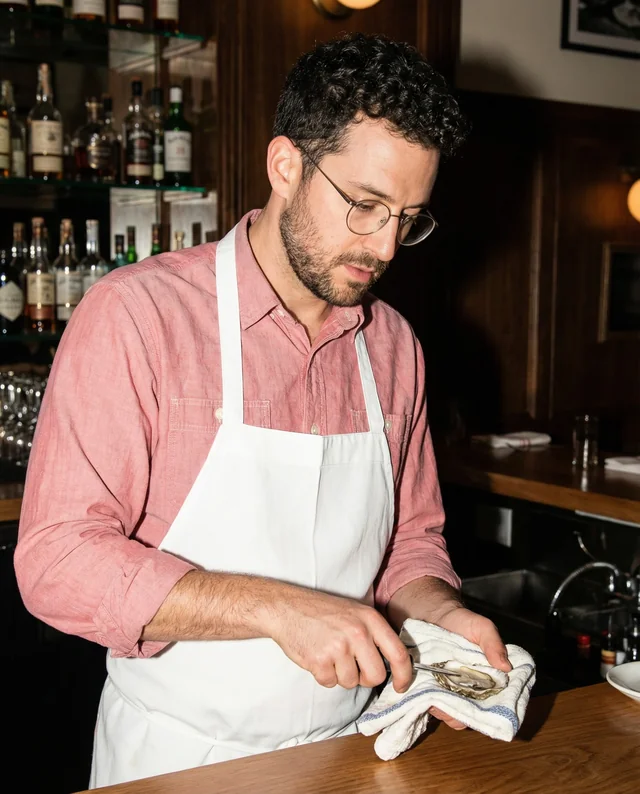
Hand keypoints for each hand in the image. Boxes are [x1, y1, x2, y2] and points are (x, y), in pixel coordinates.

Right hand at [267, 587, 412, 693]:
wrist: (287, 608)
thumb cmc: (323, 612)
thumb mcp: (355, 612)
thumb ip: (374, 633)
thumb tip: (394, 663)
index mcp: (370, 619)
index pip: (398, 653)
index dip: (404, 675)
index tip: (401, 686)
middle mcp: (357, 632)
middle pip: (376, 676)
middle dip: (365, 678)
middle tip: (353, 666)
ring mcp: (338, 647)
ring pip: (352, 682)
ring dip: (341, 675)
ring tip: (330, 655)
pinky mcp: (319, 660)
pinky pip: (330, 683)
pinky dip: (324, 676)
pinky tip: (318, 657)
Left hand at [428, 605, 511, 730]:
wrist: (433, 614)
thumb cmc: (462, 622)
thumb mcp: (482, 627)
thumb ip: (493, 644)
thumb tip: (507, 667)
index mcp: (487, 681)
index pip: (493, 708)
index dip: (488, 712)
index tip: (478, 707)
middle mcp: (469, 691)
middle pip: (468, 716)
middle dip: (460, 713)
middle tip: (450, 698)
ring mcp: (448, 692)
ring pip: (448, 714)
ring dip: (442, 709)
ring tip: (435, 694)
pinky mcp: (428, 689)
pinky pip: (429, 704)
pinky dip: (427, 703)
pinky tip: (423, 692)